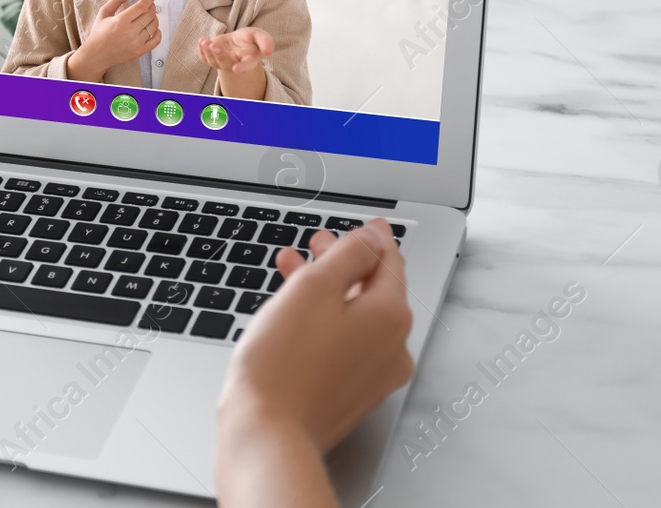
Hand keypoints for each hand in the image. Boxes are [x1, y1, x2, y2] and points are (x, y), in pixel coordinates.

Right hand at [66, 0, 156, 81]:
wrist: (96, 55)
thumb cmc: (98, 33)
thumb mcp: (104, 13)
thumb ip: (117, 0)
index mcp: (120, 21)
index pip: (142, 6)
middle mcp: (130, 32)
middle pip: (150, 15)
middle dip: (152, 7)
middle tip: (149, 4)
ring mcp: (136, 43)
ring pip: (154, 26)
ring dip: (154, 18)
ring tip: (149, 16)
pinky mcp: (139, 51)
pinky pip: (156, 41)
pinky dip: (158, 33)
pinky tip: (153, 29)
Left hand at [198, 27, 273, 99]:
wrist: (239, 40)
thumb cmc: (251, 39)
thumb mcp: (260, 35)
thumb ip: (266, 41)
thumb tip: (269, 52)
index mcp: (249, 60)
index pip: (247, 65)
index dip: (242, 67)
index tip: (236, 69)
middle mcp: (235, 64)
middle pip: (226, 63)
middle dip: (219, 55)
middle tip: (214, 45)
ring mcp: (222, 63)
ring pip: (213, 61)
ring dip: (208, 51)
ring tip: (204, 41)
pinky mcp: (212, 59)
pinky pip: (205, 58)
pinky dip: (201, 51)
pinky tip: (201, 42)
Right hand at [216, 221, 413, 506]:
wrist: (268, 432)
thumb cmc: (284, 364)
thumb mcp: (314, 287)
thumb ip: (348, 255)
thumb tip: (371, 240)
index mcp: (390, 316)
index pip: (390, 263)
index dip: (373, 239)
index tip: (369, 227)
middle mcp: (392, 348)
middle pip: (373, 290)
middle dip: (344, 262)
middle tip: (321, 244)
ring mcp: (373, 376)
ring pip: (356, 316)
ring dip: (327, 289)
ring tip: (293, 271)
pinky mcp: (350, 395)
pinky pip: (345, 344)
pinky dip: (325, 320)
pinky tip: (295, 313)